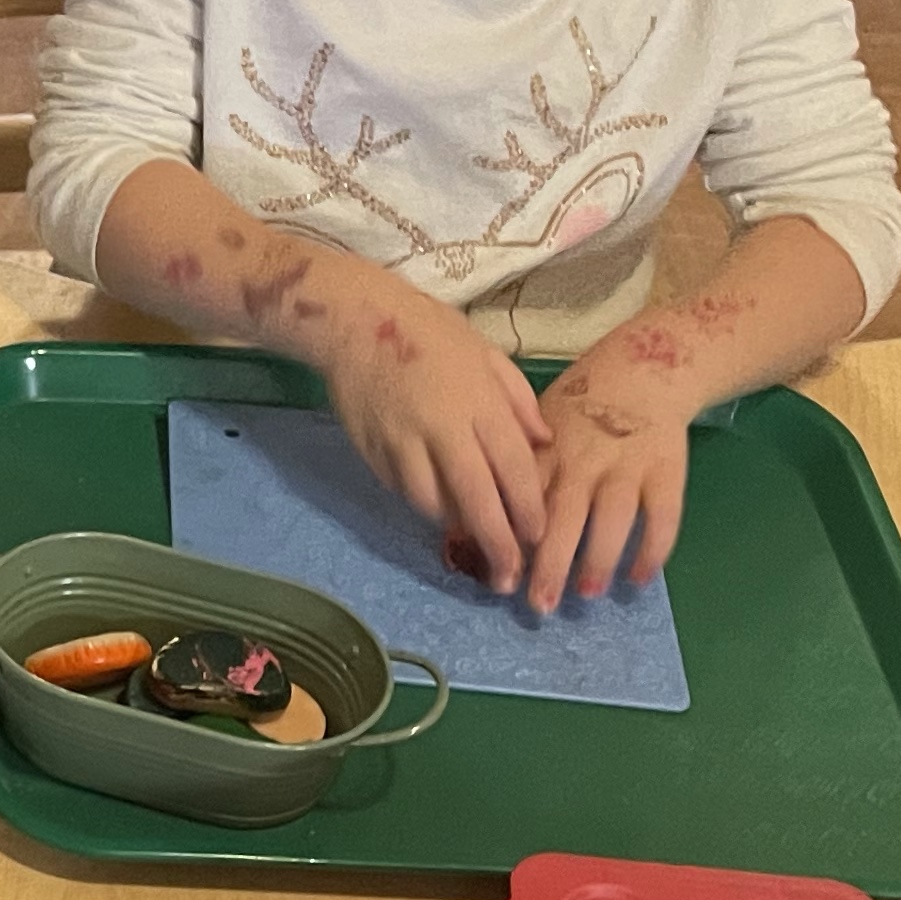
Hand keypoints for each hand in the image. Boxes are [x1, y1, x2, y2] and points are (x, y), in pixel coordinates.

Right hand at [306, 270, 550, 592]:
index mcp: (479, 403)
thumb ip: (518, 401)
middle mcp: (443, 428)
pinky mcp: (374, 452)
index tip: (539, 540)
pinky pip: (404, 490)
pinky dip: (424, 504)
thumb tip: (543, 444)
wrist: (356, 321)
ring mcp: (404, 443)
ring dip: (457, 528)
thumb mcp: (487, 354)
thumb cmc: (430, 332)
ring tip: (475, 546)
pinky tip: (438, 509)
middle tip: (509, 578)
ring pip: (434, 504)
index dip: (528, 510)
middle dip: (497, 543)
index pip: (513, 469)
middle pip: (477, 499)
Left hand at [522, 343, 696, 616]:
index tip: (496, 572)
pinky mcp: (665, 469)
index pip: (523, 497)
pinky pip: (663, 513)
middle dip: (550, 561)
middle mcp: (585, 459)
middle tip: (537, 602)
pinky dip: (653, 547)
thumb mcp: (535, 426)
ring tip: (588, 594)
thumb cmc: (577, 410)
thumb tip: (470, 523)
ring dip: (600, 556)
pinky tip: (639, 577)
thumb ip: (513, 469)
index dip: (510, 535)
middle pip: (565, 513)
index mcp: (546, 450)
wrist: (641, 370)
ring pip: (614, 515)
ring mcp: (627, 465)